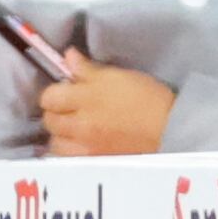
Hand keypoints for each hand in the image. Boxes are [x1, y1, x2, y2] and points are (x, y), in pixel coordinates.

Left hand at [37, 54, 173, 157]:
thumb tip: (67, 56)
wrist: (168, 129)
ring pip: (54, 142)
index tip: (66, 91)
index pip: (49, 97)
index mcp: (85, 98)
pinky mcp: (92, 163)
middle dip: (56, 112)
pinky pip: (66, 159)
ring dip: (60, 134)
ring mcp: (84, 147)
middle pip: (49, 120)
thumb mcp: (118, 76)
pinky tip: (79, 146)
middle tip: (70, 109)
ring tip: (73, 129)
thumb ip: (88, 69)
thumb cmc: (146, 98)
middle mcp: (79, 125)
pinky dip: (68, 151)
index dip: (55, 92)